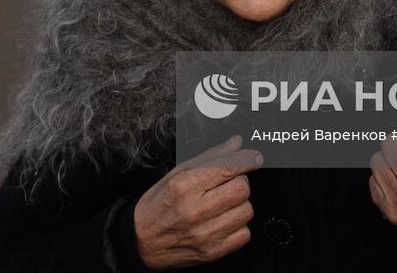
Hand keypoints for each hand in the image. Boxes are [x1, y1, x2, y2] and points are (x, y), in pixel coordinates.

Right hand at [133, 135, 261, 269]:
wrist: (142, 241)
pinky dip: (238, 226)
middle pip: (242, 188)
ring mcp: (205, 234)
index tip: (255, 157)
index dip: (247, 159)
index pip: (228, 167)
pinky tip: (223, 221)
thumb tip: (236, 143)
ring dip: (239, 204)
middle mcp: (195, 210)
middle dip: (240, 181)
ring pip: (246, 211)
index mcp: (184, 185)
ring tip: (223, 203)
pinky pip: (244, 234)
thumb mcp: (177, 173)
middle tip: (228, 183)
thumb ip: (210, 157)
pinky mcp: (212, 252)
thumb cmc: (158, 205)